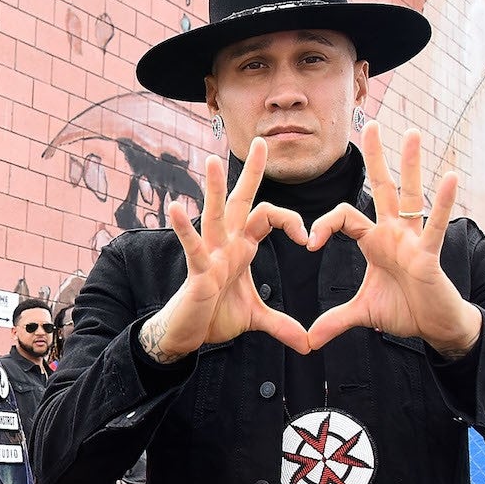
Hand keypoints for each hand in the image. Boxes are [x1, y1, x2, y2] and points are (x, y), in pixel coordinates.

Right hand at [139, 137, 310, 362]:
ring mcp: (209, 254)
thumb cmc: (215, 316)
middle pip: (240, 200)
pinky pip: (192, 246)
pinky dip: (184, 227)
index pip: (268, 216)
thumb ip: (282, 325)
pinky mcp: (197, 270)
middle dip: (251, 172)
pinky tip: (176, 207)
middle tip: (261, 139)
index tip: (308, 238)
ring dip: (213, 188)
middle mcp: (225, 243)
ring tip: (212, 161)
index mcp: (241, 247)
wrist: (189, 334)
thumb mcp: (256, 318)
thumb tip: (308, 344)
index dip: (291, 220)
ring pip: (214, 215)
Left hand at [306, 122, 481, 355]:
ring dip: (411, 164)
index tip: (308, 243)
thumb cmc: (404, 311)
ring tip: (412, 133)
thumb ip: (334, 321)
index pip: (344, 216)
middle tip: (370, 124)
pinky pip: (434, 224)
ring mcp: (413, 239)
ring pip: (409, 195)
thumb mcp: (362, 313)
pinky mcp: (429, 253)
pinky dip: (442, 202)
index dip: (324, 224)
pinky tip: (450, 176)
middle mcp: (394, 231)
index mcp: (375, 240)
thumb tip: (308, 340)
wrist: (434, 327)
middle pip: (382, 187)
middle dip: (376, 157)